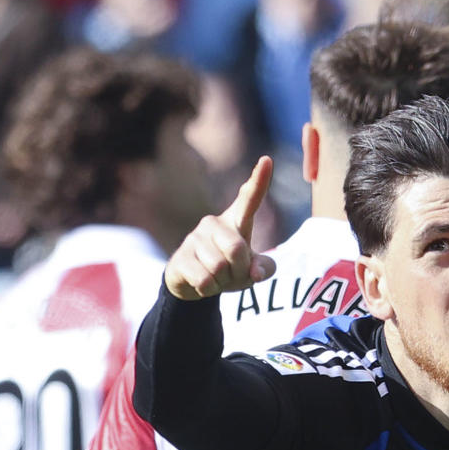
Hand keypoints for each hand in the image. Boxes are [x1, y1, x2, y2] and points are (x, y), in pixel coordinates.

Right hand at [163, 156, 276, 300]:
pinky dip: (209, 289)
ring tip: (216, 278)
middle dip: (239, 271)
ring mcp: (195, 238)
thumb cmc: (229, 270)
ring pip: (220, 267)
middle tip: (232, 274)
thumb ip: (264, 268)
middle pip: (237, 249)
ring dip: (223, 282)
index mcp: (236, 222)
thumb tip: (254, 272)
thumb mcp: (252, 271)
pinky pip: (204, 280)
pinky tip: (202, 283)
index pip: (249, 199)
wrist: (194, 285)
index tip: (267, 160)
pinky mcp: (181, 256)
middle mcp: (214, 224)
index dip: (259, 181)